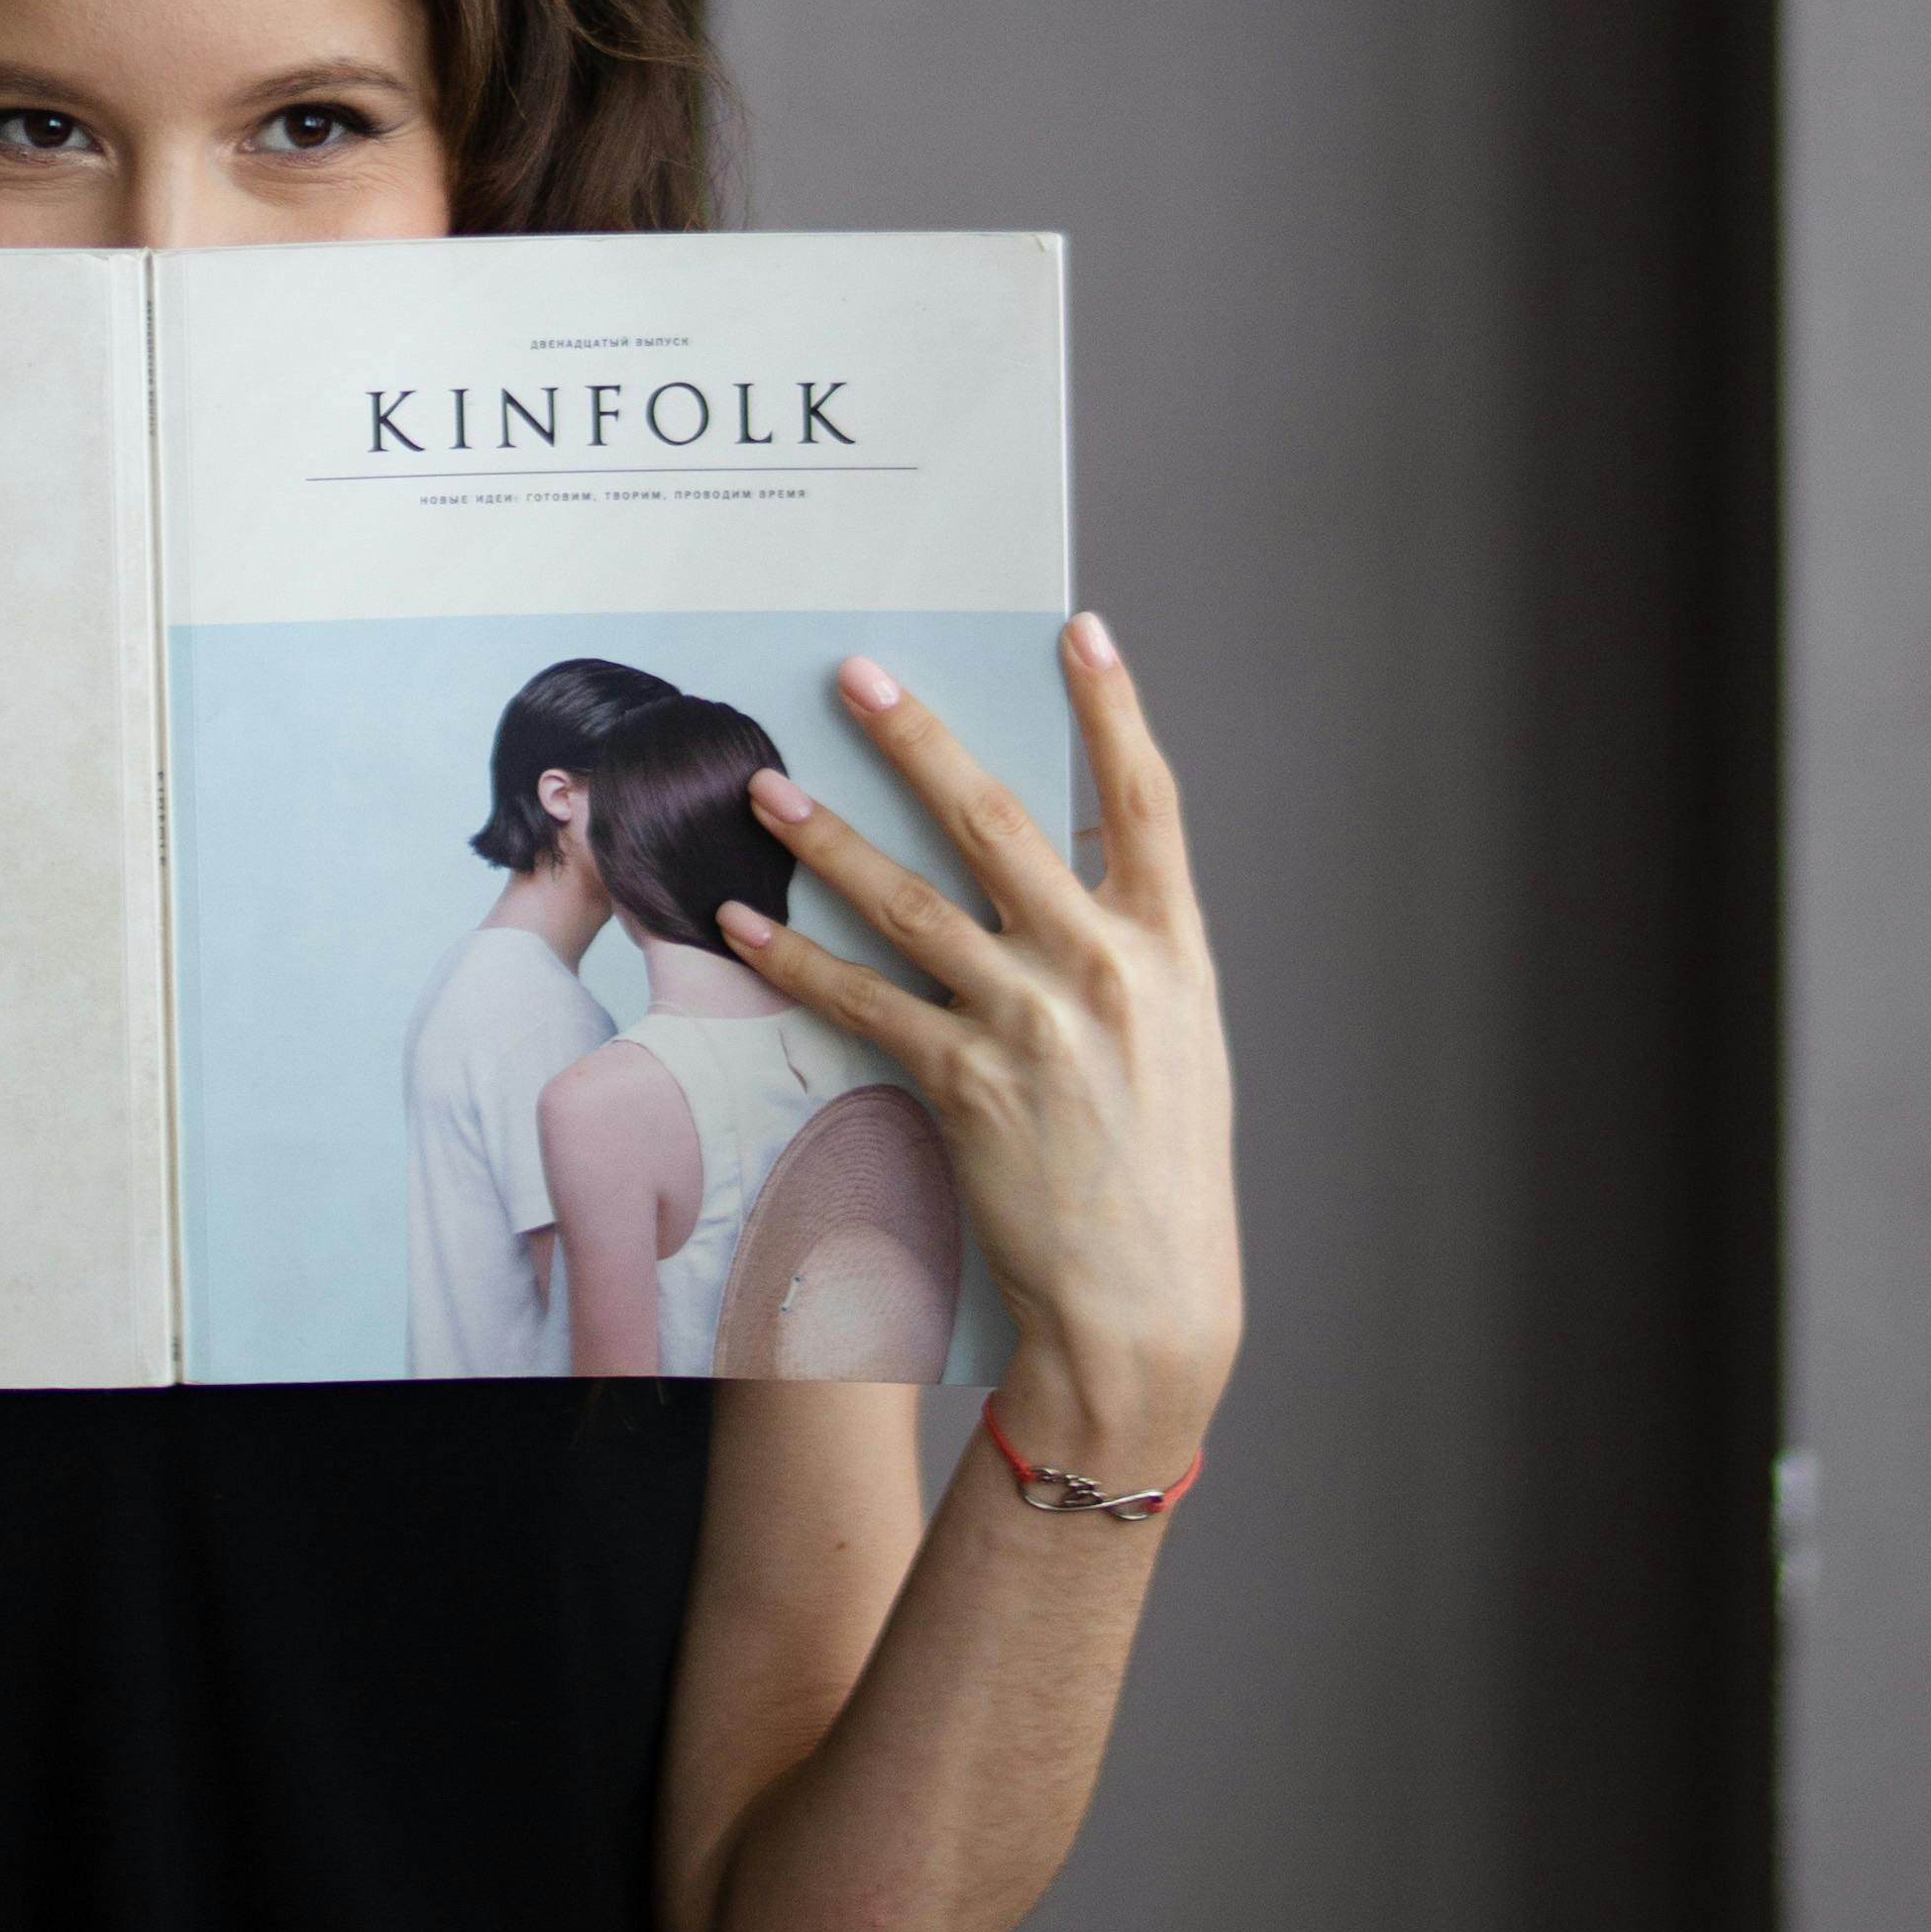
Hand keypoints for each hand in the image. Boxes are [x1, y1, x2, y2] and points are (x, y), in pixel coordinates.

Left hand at [724, 619, 1239, 1484]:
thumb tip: (1074, 852)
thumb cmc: (1164, 1168)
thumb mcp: (1181, 1034)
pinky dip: (800, 960)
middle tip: (859, 676)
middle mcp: (1102, 969)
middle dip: (920, 738)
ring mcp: (1031, 1024)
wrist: (1148, 1300)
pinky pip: (865, 1003)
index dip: (1115, 708)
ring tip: (770, 788)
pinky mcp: (966, 1086)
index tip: (1081, 631)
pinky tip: (750, 924)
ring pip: (909, 902)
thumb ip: (1128, 939)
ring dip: (829, 838)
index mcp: (1169, 947)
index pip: (1148, 799)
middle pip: (997, 820)